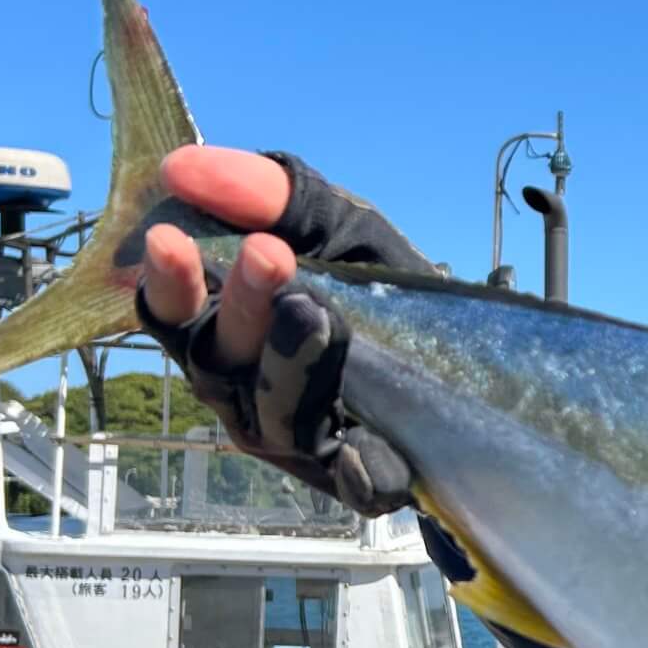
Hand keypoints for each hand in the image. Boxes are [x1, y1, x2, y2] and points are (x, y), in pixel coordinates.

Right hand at [134, 147, 429, 514]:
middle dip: (240, 306)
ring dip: (292, 363)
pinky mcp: (362, 481)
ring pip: (274, 415)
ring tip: (319, 312)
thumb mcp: (340, 228)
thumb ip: (273, 195)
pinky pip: (353, 480)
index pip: (172, 312)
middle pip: (219, 359)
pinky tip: (367, 448)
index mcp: (227, 329)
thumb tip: (182, 167)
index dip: (167, 281)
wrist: (481, 363)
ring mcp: (301, 442)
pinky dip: (359, 464)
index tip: (166, 238)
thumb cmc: (385, 295)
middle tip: (268, 254)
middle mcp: (246, 389)